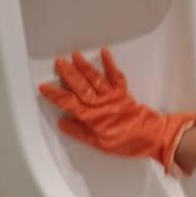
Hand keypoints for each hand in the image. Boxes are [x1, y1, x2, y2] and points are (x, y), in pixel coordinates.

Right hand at [39, 48, 195, 173]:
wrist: (151, 137)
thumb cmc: (126, 143)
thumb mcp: (99, 144)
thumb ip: (79, 133)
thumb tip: (62, 122)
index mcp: (92, 119)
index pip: (69, 104)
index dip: (56, 95)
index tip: (44, 87)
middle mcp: (101, 105)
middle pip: (81, 87)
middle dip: (69, 74)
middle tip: (58, 62)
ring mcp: (113, 97)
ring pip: (95, 79)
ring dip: (85, 66)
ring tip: (74, 55)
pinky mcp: (124, 92)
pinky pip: (116, 76)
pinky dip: (110, 64)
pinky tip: (104, 52)